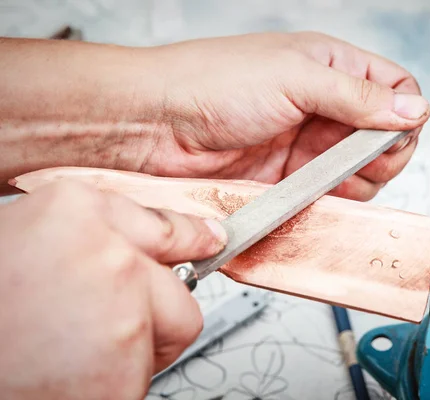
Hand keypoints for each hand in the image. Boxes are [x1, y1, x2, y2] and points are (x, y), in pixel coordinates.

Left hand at [0, 32, 429, 199]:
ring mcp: (308, 146)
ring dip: (358, 181)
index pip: (395, 90)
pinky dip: (334, 202)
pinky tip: (320, 195)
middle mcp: (325, 107)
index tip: (393, 132)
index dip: (404, 113)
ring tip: (331, 176)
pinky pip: (329, 197)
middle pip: (385, 138)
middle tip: (359, 159)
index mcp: (332, 68)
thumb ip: (358, 97)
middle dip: (382, 153)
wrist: (157, 126)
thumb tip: (414, 110)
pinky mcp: (290, 180)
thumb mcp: (295, 77)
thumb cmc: (213, 81)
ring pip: (362, 172)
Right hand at [0, 181, 226, 398]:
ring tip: (70, 347)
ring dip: (134, 346)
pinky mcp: (123, 373)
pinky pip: (149, 373)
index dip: (186, 239)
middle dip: (153, 309)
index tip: (207, 240)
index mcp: (75, 213)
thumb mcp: (31, 235)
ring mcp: (122, 314)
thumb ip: (100, 229)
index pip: (164, 224)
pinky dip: (119, 380)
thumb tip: (166, 236)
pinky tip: (70, 373)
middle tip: (97, 321)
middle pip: (180, 288)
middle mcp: (108, 255)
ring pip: (170, 332)